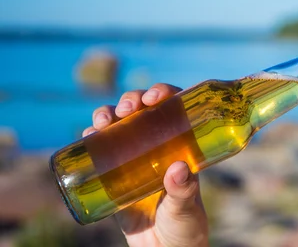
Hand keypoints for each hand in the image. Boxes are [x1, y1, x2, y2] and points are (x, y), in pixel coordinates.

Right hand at [84, 83, 208, 246]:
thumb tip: (177, 168)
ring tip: (104, 120)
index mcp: (180, 145)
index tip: (155, 95)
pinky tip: (88, 134)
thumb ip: (184, 192)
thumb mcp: (186, 209)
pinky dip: (91, 137)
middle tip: (128, 107)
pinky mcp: (114, 175)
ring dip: (107, 113)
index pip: (173, 108)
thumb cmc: (184, 228)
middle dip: (131, 100)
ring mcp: (134, 158)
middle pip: (142, 110)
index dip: (163, 93)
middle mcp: (157, 145)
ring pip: (118, 125)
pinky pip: (100, 149)